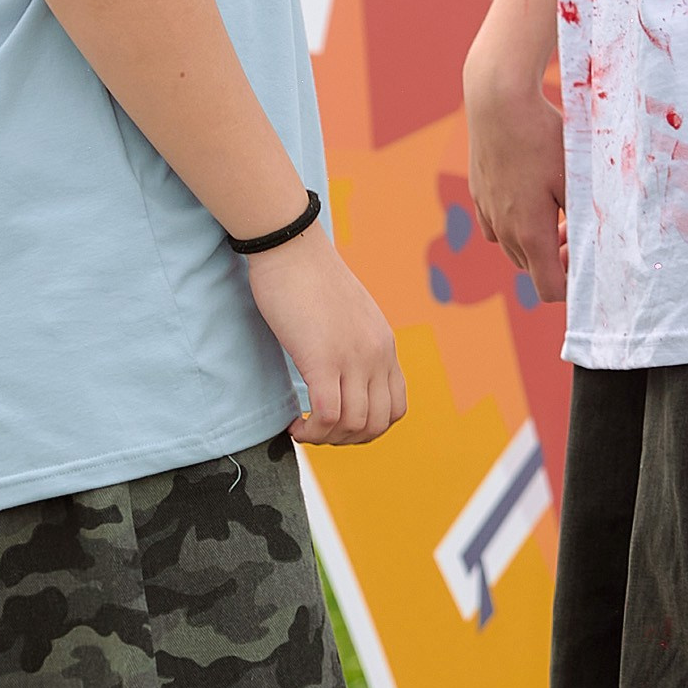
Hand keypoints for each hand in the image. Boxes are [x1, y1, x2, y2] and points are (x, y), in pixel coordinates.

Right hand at [247, 229, 407, 447]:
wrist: (291, 247)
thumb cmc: (308, 277)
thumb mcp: (348, 314)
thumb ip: (354, 342)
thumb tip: (340, 368)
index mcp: (384, 345)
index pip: (396, 407)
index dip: (369, 427)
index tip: (340, 423)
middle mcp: (376, 354)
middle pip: (377, 423)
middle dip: (347, 440)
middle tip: (318, 431)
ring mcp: (352, 357)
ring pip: (353, 424)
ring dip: (326, 438)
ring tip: (304, 429)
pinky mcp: (321, 358)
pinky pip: (327, 414)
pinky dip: (311, 429)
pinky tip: (294, 423)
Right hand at [465, 62, 568, 305]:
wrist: (498, 102)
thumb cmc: (543, 137)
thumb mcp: (576, 178)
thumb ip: (587, 217)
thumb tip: (602, 243)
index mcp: (530, 233)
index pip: (549, 290)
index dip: (573, 287)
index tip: (588, 265)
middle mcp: (503, 230)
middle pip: (532, 269)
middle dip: (557, 262)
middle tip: (578, 233)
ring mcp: (487, 213)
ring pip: (513, 248)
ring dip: (537, 242)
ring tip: (559, 214)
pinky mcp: (478, 193)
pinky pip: (497, 226)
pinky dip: (515, 224)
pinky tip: (531, 196)